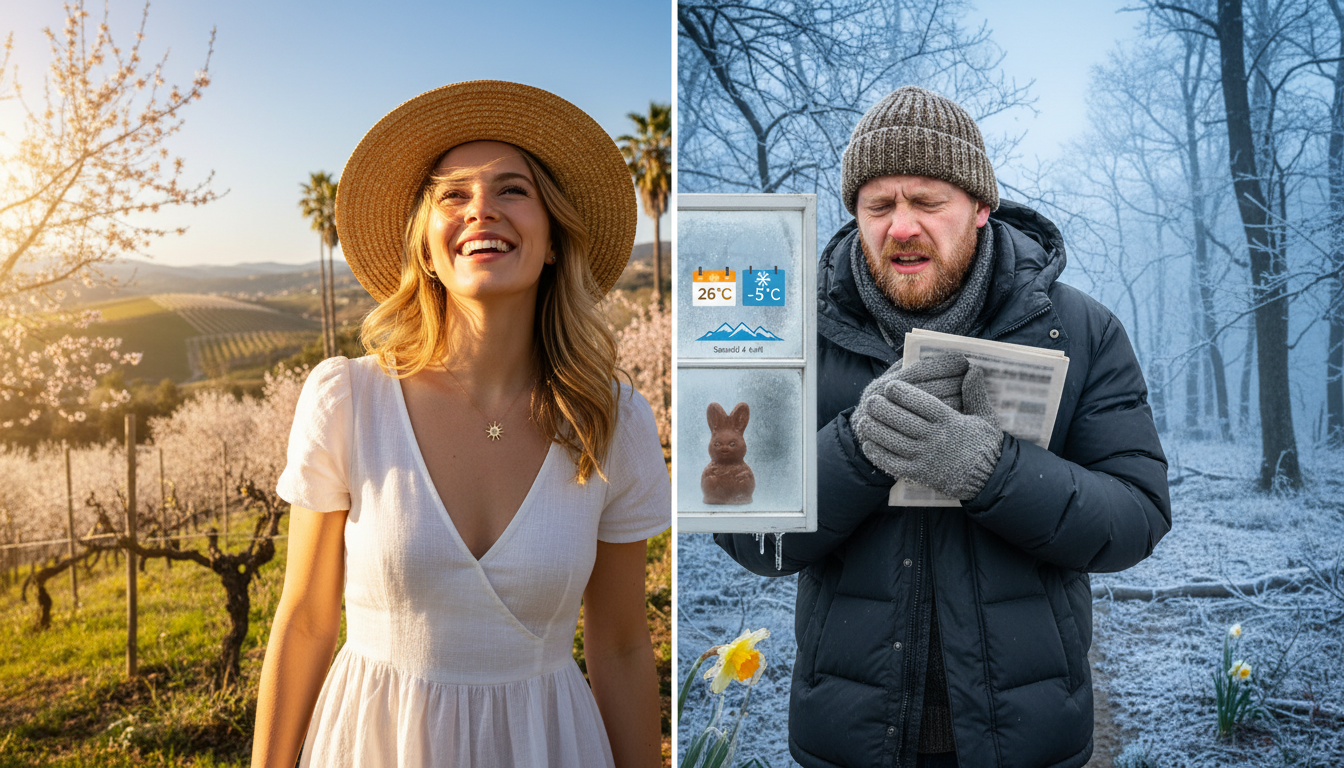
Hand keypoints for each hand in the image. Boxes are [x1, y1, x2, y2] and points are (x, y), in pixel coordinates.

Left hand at [854, 365, 1003, 499]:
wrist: (988, 480)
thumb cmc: (985, 445)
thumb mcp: (985, 417)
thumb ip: (976, 394)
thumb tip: (974, 369)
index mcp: (951, 422)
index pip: (923, 404)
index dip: (904, 394)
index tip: (889, 385)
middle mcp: (936, 439)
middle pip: (904, 421)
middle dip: (884, 410)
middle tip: (870, 400)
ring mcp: (926, 458)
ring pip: (895, 442)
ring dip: (876, 430)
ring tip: (863, 420)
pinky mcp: (920, 474)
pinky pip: (894, 464)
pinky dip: (879, 454)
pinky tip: (869, 445)